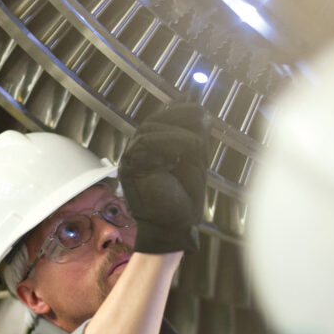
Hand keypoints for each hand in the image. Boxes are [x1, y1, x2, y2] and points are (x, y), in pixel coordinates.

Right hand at [119, 103, 209, 253]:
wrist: (175, 226)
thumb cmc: (185, 197)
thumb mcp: (195, 160)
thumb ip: (196, 137)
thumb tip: (202, 110)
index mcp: (151, 149)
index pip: (160, 120)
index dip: (179, 110)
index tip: (201, 107)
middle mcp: (138, 151)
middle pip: (153, 121)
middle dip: (179, 115)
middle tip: (203, 117)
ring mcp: (131, 159)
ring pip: (149, 129)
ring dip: (177, 132)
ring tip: (197, 144)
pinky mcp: (130, 168)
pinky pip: (146, 143)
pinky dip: (169, 142)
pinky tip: (186, 151)